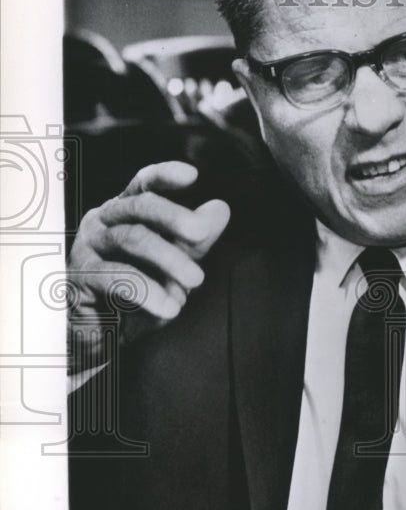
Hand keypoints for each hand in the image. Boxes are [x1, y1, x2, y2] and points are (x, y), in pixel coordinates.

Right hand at [67, 161, 230, 370]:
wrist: (102, 334)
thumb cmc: (137, 292)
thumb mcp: (173, 264)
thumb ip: (195, 239)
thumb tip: (221, 208)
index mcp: (126, 212)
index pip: (143, 184)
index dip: (165, 176)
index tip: (193, 175)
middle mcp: (104, 222)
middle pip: (139, 205)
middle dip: (174, 216)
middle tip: (202, 233)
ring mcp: (89, 247)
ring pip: (132, 238)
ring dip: (169, 258)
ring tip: (195, 280)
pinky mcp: (81, 277)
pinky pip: (116, 277)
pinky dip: (147, 291)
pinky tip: (168, 307)